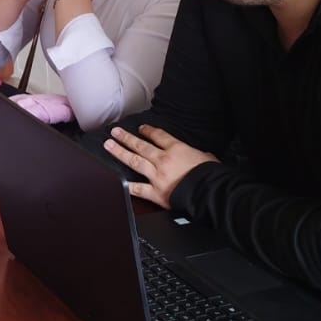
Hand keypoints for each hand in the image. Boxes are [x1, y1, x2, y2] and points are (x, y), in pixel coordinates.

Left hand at [103, 125, 217, 207]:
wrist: (209, 191)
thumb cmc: (210, 175)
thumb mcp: (207, 157)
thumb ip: (199, 154)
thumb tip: (202, 155)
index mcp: (177, 149)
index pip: (159, 135)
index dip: (148, 130)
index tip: (141, 128)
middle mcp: (163, 160)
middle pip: (140, 145)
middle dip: (126, 138)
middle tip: (115, 132)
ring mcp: (157, 176)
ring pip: (134, 161)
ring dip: (119, 152)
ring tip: (109, 146)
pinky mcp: (155, 193)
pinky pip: (137, 189)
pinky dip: (126, 186)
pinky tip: (117, 181)